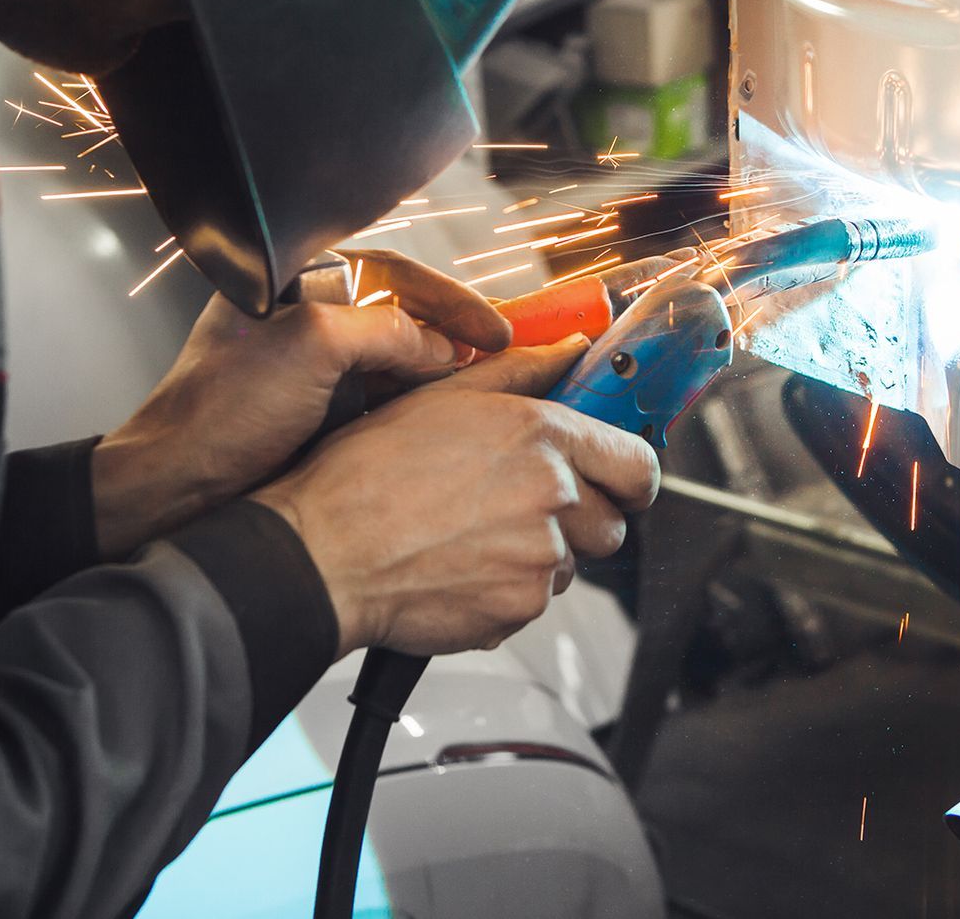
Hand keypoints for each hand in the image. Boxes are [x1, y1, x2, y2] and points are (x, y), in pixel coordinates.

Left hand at [92, 252, 513, 557]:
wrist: (176, 489)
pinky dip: (419, 406)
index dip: (449, 298)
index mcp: (294, 282)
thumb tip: (440, 347)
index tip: (493, 328)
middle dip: (453, 334)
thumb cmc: (217, 411)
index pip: (392, 272)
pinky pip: (383, 399)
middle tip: (504, 358)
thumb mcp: (310, 349)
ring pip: (396, 359)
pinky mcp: (318, 411)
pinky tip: (448, 418)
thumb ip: (384, 332)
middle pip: (401, 313)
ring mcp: (313, 366)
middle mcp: (306, 317)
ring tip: (487, 389)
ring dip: (441, 374)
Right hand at [255, 338, 659, 657]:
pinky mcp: (517, 609)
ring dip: (537, 556)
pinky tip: (458, 567)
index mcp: (541, 436)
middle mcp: (552, 496)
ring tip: (473, 537)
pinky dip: (505, 591)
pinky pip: (532, 602)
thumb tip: (571, 349)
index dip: (628, 475)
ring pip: (568, 565)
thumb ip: (522, 370)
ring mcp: (538, 559)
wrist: (323, 554)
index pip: (636, 463)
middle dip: (578, 520)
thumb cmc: (368, 474)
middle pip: (611, 524)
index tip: (616, 480)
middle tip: (519, 510)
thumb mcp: (443, 398)